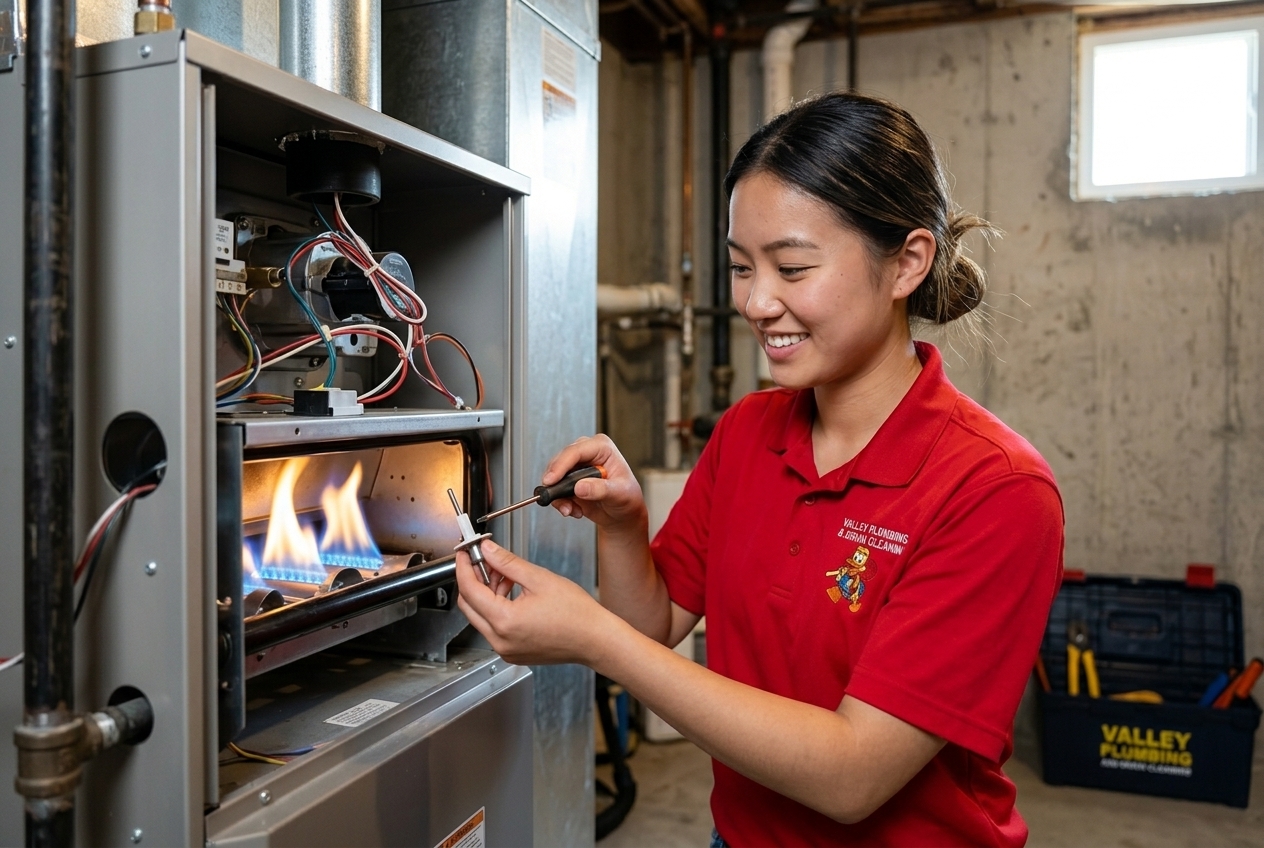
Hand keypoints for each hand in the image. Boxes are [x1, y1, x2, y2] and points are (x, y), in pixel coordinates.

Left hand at [455, 540, 614, 666]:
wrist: (595, 640)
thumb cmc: (577, 615)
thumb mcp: (539, 579)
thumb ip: (508, 562)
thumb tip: (487, 550)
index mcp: (504, 622)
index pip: (469, 590)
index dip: (463, 567)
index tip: (464, 553)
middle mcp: (500, 640)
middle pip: (469, 605)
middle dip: (473, 579)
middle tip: (483, 560)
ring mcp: (505, 649)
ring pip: (480, 616)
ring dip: (487, 593)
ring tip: (506, 575)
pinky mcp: (512, 652)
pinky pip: (494, 627)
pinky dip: (496, 608)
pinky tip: (512, 593)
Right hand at [541, 435, 645, 530]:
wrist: (623, 513)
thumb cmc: (627, 497)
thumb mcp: (619, 494)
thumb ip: (600, 489)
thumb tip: (579, 487)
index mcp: (602, 448)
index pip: (576, 451)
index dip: (561, 464)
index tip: (551, 480)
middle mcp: (586, 454)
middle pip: (560, 460)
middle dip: (556, 482)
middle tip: (556, 497)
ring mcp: (576, 467)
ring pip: (554, 475)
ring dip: (558, 496)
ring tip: (571, 509)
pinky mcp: (568, 481)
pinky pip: (554, 489)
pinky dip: (560, 502)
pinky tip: (573, 510)